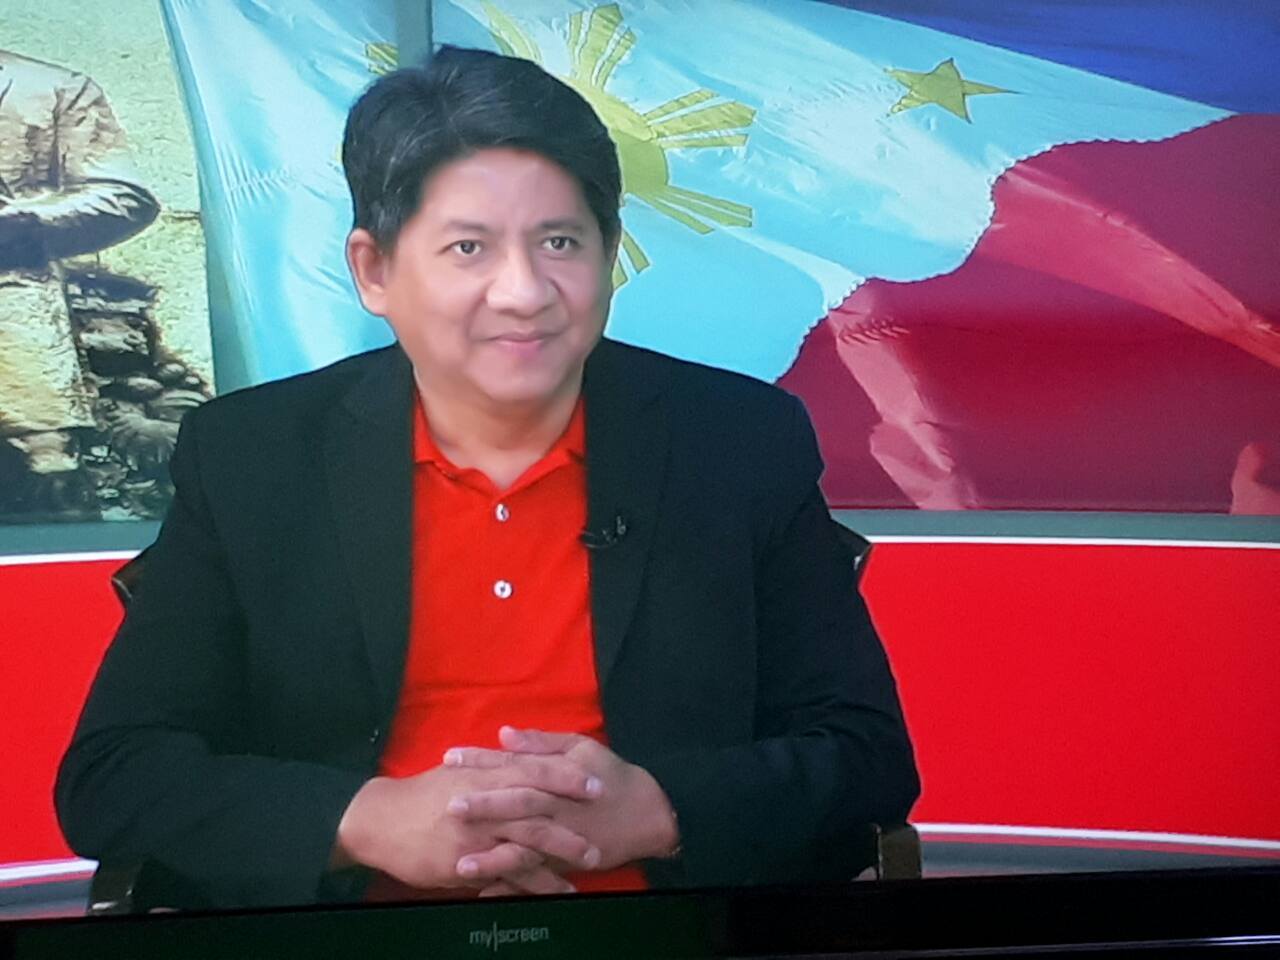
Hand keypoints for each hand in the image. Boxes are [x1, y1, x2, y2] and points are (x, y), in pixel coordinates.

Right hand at [333, 760, 600, 892]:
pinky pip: (509, 872)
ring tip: (591, 861)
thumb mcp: (459, 772)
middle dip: (574, 816)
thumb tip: (515, 747)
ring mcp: (478, 833)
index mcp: (486, 775)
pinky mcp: (468, 861)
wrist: (381, 820)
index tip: (596, 783)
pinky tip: (558, 889)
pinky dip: (536, 882)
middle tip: (603, 821)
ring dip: (562, 852)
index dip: (567, 777)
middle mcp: (485, 802)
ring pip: (529, 841)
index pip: (534, 771)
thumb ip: (491, 764)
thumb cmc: (422, 794)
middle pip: (539, 807)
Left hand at [444, 727, 678, 872]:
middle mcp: (556, 805)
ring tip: (461, 863)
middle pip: (516, 803)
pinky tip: (485, 891)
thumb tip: (504, 733)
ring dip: (493, 855)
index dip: (482, 760)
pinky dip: (512, 884)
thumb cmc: (612, 774)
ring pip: (524, 845)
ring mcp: (560, 836)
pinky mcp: (564, 860)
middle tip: (449, 805)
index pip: (513, 764)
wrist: (648, 813)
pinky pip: (536, 874)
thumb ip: (541, 742)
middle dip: (483, 804)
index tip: (450, 757)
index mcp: (555, 774)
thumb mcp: (581, 746)